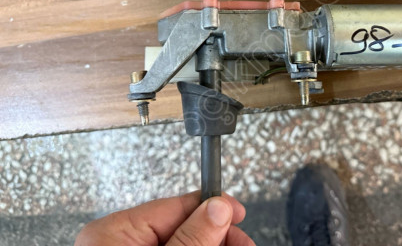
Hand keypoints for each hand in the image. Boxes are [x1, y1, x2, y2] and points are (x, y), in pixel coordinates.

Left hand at [75, 191, 254, 245]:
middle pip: (184, 225)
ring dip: (214, 244)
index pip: (178, 204)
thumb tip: (218, 207)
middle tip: (243, 242)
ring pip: (184, 241)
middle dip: (219, 233)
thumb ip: (191, 237)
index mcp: (114, 231)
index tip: (239, 213)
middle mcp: (118, 241)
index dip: (215, 206)